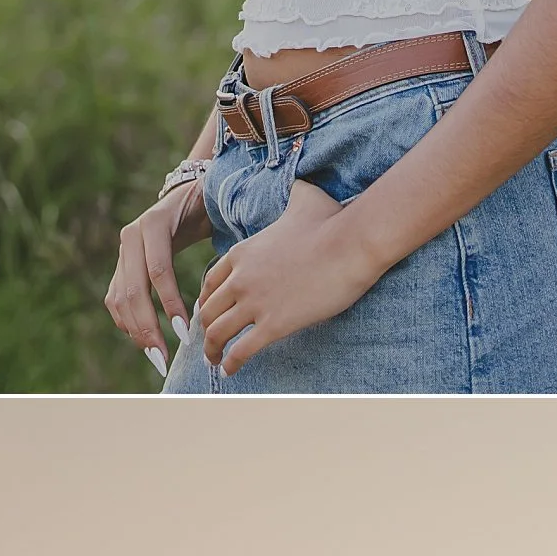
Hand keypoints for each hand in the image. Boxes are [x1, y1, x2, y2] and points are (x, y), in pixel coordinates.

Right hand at [103, 189, 204, 377]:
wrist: (187, 193)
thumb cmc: (209, 209)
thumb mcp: (213, 216)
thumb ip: (217, 241)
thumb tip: (232, 280)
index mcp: (153, 223)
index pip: (158, 271)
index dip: (169, 304)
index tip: (186, 333)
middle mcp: (131, 235)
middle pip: (133, 289)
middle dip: (147, 326)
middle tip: (163, 356)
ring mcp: (122, 251)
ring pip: (120, 297)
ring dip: (135, 330)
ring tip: (155, 355)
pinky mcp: (121, 264)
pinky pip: (116, 298)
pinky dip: (127, 321)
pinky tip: (143, 340)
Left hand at [194, 180, 376, 376]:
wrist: (351, 242)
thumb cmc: (333, 220)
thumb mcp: (306, 198)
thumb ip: (296, 193)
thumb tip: (304, 184)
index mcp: (242, 253)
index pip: (210, 283)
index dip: (207, 301)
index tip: (210, 313)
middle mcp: (240, 279)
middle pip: (209, 310)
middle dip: (205, 329)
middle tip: (209, 343)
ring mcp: (255, 303)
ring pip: (218, 333)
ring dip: (212, 350)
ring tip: (214, 361)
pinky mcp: (274, 324)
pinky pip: (242, 350)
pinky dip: (231, 364)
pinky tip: (231, 371)